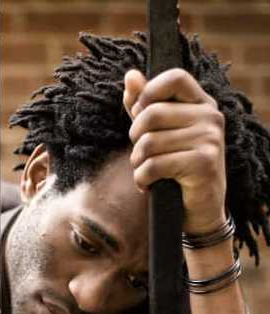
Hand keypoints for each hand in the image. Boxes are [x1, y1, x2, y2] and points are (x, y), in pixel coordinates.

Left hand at [123, 68, 227, 233]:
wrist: (198, 209)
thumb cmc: (174, 166)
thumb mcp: (158, 132)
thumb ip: (143, 104)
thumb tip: (130, 75)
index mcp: (202, 103)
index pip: (174, 77)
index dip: (149, 93)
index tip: (140, 114)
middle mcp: (210, 117)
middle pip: (151, 113)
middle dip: (135, 138)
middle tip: (143, 154)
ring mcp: (210, 138)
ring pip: (148, 142)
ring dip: (138, 163)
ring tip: (148, 172)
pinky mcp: (203, 162)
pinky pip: (153, 165)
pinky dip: (142, 179)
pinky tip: (150, 185)